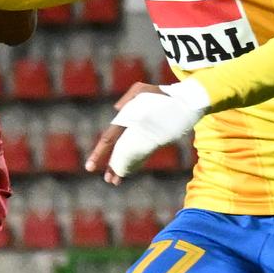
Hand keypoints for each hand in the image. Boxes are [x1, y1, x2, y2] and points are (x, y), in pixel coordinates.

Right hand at [86, 82, 207, 184]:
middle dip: (110, 165)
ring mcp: (140, 135)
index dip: (99, 153)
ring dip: (120, 168)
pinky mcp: (151, 139)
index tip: (90, 167)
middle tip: (108, 180)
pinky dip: (133, 164)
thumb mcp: (143, 90)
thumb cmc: (161, 93)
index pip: (108, 138)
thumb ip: (129, 97)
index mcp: (124, 120)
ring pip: (126, 154)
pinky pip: (139, 154)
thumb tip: (116, 109)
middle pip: (116, 150)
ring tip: (115, 182)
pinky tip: (128, 173)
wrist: (183, 100)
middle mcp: (129, 129)